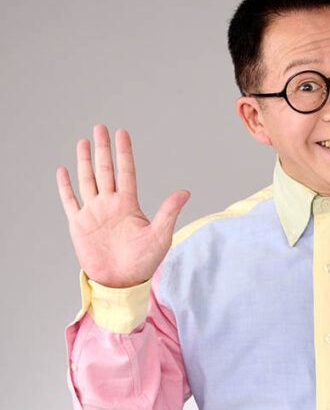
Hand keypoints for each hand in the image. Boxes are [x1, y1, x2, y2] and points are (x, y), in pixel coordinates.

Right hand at [56, 124, 189, 286]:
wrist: (122, 282)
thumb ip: (169, 211)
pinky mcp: (79, 225)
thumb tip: (186, 192)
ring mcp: (94, 213)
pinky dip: (65, 187)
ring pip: (87, 181)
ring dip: (85, 161)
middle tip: (100, 127)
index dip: (124, 152)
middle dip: (102, 149)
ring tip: (84, 142)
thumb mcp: (160, 235)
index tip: (122, 133)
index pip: (126, 171)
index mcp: (128, 205)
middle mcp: (110, 205)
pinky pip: (70, 201)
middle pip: (104, 170)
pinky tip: (63, 170)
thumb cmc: (143, 262)